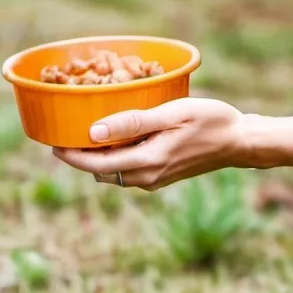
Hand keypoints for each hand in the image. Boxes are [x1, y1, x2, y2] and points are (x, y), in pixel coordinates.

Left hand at [52, 98, 247, 190]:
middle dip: (79, 156)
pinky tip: (114, 134)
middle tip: (62, 132)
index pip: (96, 165)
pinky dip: (114, 155)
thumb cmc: (209, 120)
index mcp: (147, 162)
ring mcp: (154, 178)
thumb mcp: (171, 114)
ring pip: (114, 170)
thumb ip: (132, 123)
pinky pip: (127, 168)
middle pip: (101, 170)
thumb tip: (92, 133)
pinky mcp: (161, 174)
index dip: (71, 156)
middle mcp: (147, 176)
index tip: (52, 142)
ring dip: (97, 155)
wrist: (240, 141)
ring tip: (83, 130)